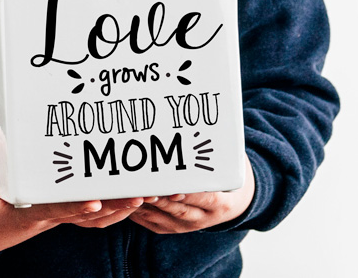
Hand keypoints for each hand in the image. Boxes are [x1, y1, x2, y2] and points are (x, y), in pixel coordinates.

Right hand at [0, 126, 144, 257]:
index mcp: (23, 213)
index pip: (53, 209)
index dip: (75, 207)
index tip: (96, 201)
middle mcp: (44, 217)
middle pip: (86, 215)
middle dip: (114, 205)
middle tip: (142, 192)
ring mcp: (52, 216)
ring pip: (93, 218)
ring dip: (119, 207)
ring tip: (146, 192)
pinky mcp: (55, 211)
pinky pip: (88, 214)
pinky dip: (110, 208)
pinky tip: (127, 195)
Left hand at [129, 154, 254, 233]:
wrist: (229, 202)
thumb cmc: (223, 175)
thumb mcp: (229, 166)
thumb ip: (217, 155)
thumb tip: (203, 130)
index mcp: (220, 204)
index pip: (204, 198)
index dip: (189, 193)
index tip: (174, 187)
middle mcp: (203, 218)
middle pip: (179, 209)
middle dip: (161, 199)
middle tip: (146, 187)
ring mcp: (186, 226)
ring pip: (163, 216)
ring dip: (146, 205)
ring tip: (133, 192)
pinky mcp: (171, 227)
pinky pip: (152, 221)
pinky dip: (139, 211)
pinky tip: (128, 199)